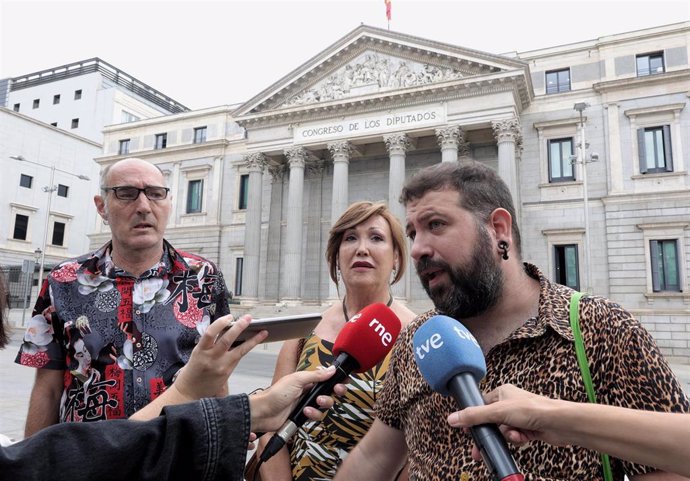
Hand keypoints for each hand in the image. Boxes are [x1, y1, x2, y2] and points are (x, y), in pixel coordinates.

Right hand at [173, 314, 267, 402]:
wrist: (189, 392)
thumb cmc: (193, 371)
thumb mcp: (197, 353)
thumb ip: (210, 343)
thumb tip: (227, 329)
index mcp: (200, 350)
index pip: (210, 333)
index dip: (221, 323)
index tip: (229, 317)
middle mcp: (211, 358)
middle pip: (227, 339)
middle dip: (240, 327)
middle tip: (249, 318)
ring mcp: (221, 366)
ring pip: (240, 350)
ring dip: (253, 340)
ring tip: (263, 332)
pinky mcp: (227, 373)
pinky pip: (239, 358)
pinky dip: (247, 348)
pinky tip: (255, 342)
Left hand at [249, 366, 347, 432]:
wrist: (264, 413)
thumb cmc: (276, 394)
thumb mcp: (297, 380)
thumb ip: (316, 375)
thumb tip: (332, 369)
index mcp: (307, 380)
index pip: (326, 378)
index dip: (336, 379)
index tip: (344, 380)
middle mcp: (308, 391)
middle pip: (330, 391)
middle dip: (335, 391)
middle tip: (336, 390)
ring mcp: (307, 404)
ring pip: (325, 405)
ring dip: (324, 403)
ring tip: (316, 402)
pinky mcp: (304, 416)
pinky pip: (317, 416)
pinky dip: (313, 414)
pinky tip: (305, 412)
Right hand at [447, 384, 566, 460]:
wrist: (559, 423)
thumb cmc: (533, 409)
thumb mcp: (498, 412)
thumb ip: (474, 416)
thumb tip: (452, 418)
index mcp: (502, 392)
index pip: (481, 405)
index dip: (475, 418)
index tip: (468, 430)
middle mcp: (510, 403)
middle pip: (491, 421)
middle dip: (490, 434)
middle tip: (480, 448)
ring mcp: (520, 416)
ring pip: (503, 431)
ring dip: (507, 436)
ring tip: (515, 435)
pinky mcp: (528, 428)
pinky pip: (515, 437)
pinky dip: (518, 439)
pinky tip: (523, 437)